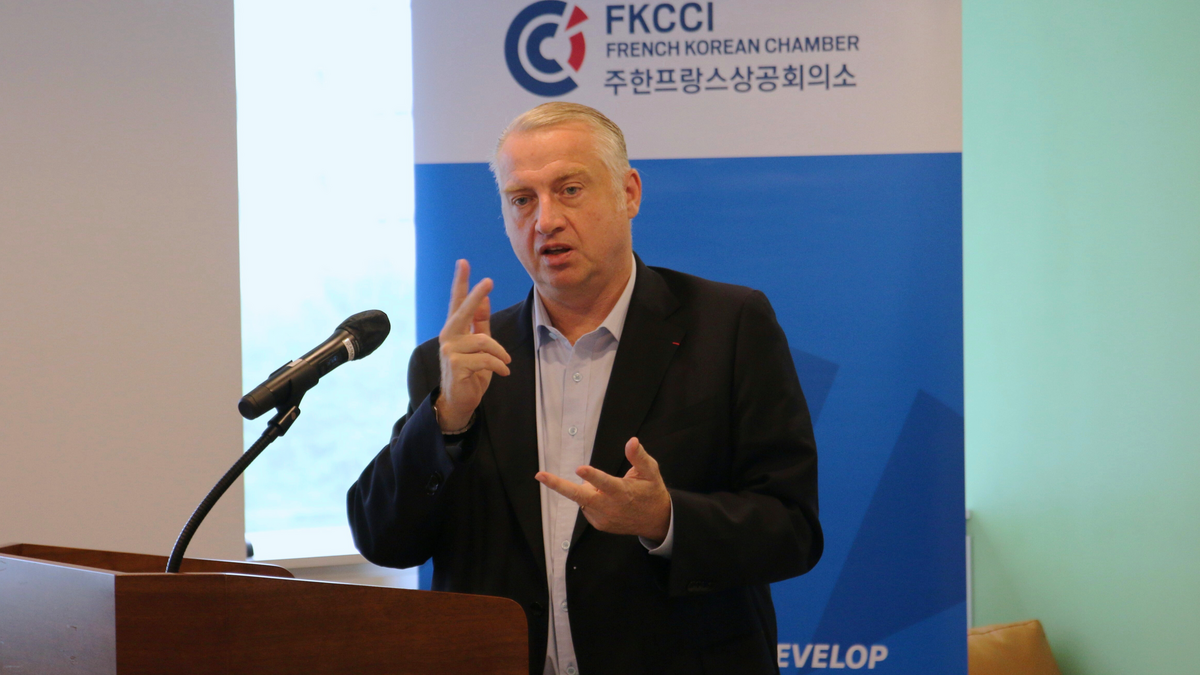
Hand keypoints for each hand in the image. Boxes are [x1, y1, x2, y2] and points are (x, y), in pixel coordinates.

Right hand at [436, 259, 510, 431]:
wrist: (459, 401)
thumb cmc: (471, 372)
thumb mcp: (480, 346)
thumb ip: (480, 323)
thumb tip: (484, 298)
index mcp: (455, 330)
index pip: (457, 302)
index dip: (461, 282)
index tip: (463, 263)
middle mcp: (448, 337)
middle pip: (463, 311)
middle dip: (475, 296)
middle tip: (487, 281)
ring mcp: (449, 351)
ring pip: (483, 341)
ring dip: (500, 353)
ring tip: (505, 363)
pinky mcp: (456, 365)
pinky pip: (485, 359)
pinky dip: (499, 366)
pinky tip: (503, 373)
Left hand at [535, 437, 670, 541]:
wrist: (656, 521)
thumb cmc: (652, 492)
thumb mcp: (651, 472)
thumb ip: (639, 457)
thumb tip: (631, 441)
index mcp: (622, 492)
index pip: (605, 483)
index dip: (592, 476)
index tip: (580, 469)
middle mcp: (610, 506)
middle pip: (580, 496)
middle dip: (559, 486)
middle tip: (541, 476)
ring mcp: (603, 518)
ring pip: (583, 499)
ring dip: (587, 490)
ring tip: (606, 489)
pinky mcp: (599, 525)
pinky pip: (587, 508)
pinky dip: (592, 500)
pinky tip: (607, 500)